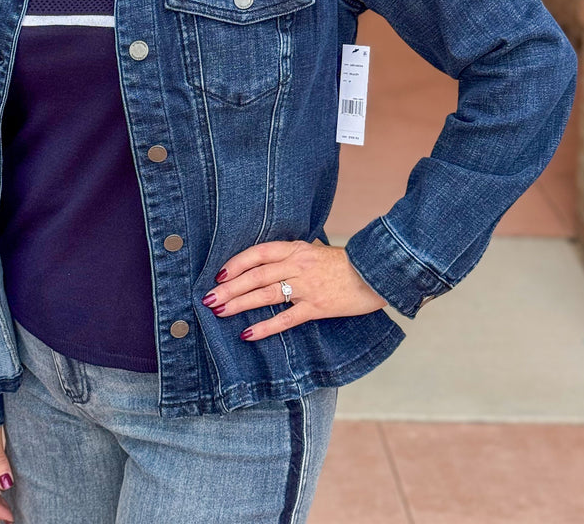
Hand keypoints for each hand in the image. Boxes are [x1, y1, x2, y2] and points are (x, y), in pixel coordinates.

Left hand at [202, 240, 388, 341]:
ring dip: (240, 304)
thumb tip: (267, 265)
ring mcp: (307, 287)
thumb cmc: (345, 264)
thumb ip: (292, 256)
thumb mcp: (315, 251)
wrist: (375, 273)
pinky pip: (286, 318)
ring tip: (220, 312)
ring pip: (265, 295)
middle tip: (208, 298)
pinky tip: (248, 334)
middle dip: (230, 287)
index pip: (258, 253)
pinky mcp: (317, 307)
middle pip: (256, 275)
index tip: (219, 275)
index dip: (236, 263)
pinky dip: (265, 326)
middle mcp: (298, 265)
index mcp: (296, 248)